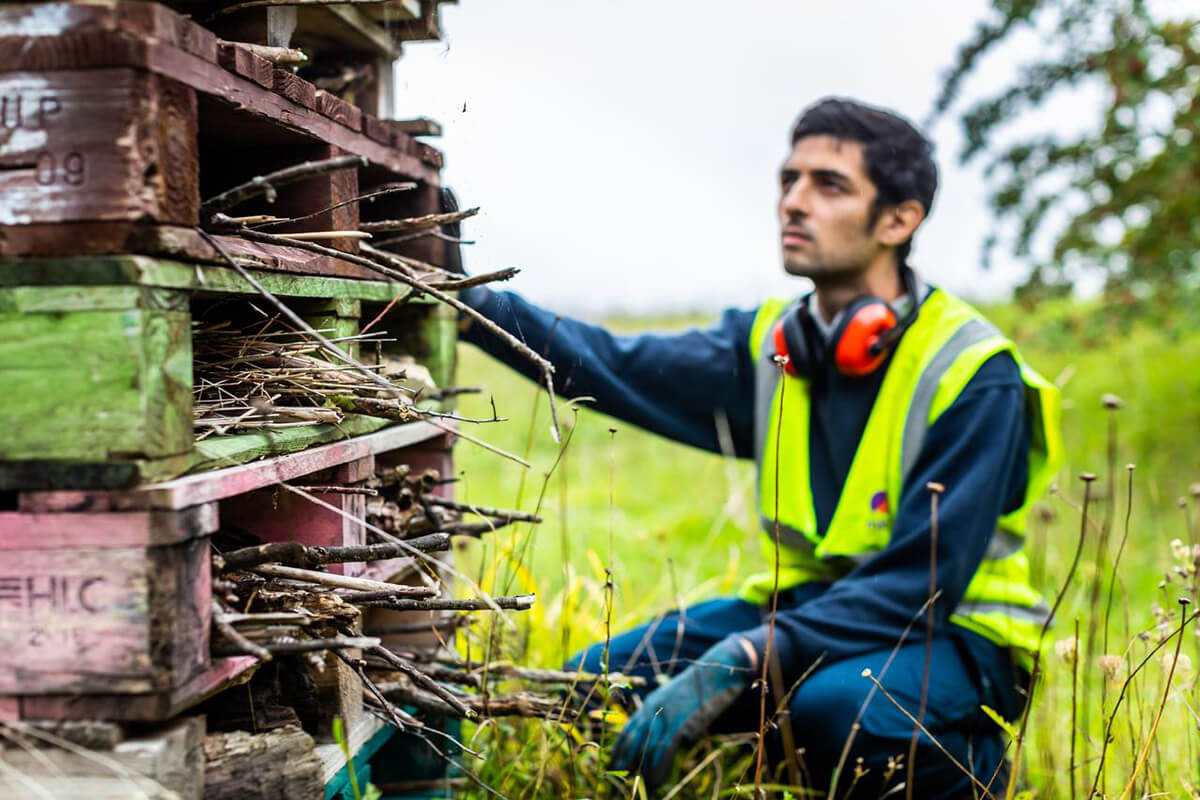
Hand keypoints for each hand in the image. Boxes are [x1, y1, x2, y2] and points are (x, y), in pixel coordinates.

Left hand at [610, 636, 753, 789]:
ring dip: (641, 769)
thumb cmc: (700, 687)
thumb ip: (668, 716)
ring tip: (638, 786)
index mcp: (650, 703)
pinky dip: (658, 767)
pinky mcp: (681, 723)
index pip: (628, 729)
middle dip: (624, 761)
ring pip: (646, 747)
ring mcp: (666, 716)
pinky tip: (655, 780)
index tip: (612, 763)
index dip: (619, 748)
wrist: (715, 673)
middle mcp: (653, 709)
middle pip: (632, 740)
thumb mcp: (677, 699)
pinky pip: (664, 749)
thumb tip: (674, 741)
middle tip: (618, 779)